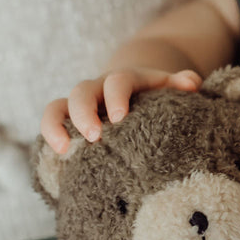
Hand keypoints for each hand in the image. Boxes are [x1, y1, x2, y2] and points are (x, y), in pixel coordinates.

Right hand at [40, 68, 200, 153]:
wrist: (133, 90)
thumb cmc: (155, 96)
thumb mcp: (169, 88)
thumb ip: (181, 83)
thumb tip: (191, 83)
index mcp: (124, 80)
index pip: (117, 81)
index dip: (116, 96)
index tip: (120, 118)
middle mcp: (97, 89)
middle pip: (82, 91)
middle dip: (84, 112)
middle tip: (93, 136)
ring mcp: (80, 105)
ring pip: (57, 106)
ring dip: (55, 124)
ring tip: (62, 148)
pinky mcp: (67, 120)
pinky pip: (50, 122)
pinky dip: (48, 136)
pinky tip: (54, 158)